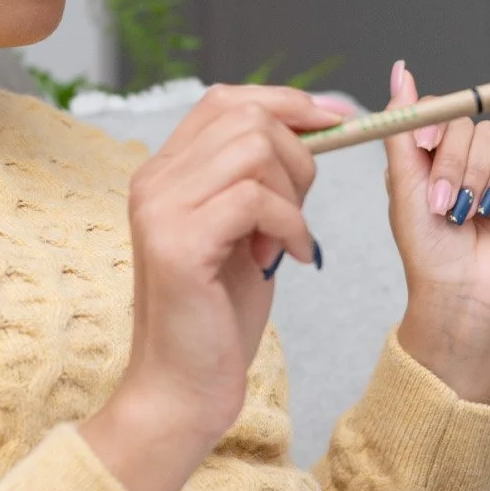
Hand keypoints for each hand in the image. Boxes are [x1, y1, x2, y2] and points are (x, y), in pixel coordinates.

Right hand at [79, 84, 347, 490]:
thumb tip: (313, 127)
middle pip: (246, 117)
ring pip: (254, 150)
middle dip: (298, 155)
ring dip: (294, 194)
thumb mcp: (244, 232)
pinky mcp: (178, 244)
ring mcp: (160, 209)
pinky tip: (290, 259)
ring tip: (288, 240)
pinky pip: (256, 200)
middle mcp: (153, 181)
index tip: (336, 121)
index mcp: (164, 173)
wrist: (182, 390)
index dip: (286, 102)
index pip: (225, 100)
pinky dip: (290, 225)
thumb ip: (260, 181)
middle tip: (301, 209)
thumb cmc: (216, 316)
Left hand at [384, 59, 489, 401]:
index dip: (429, 119)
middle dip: (449, 162)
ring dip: (472, 175)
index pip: (432, 109)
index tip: (423, 145)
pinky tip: (487, 209)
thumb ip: (402, 127)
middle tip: (441, 202)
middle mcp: (456, 158)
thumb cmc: (427, 251)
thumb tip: (400, 72)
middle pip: (461, 120)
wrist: (463, 294)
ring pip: (489, 135)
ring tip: (461, 213)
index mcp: (423, 157)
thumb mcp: (403, 185)